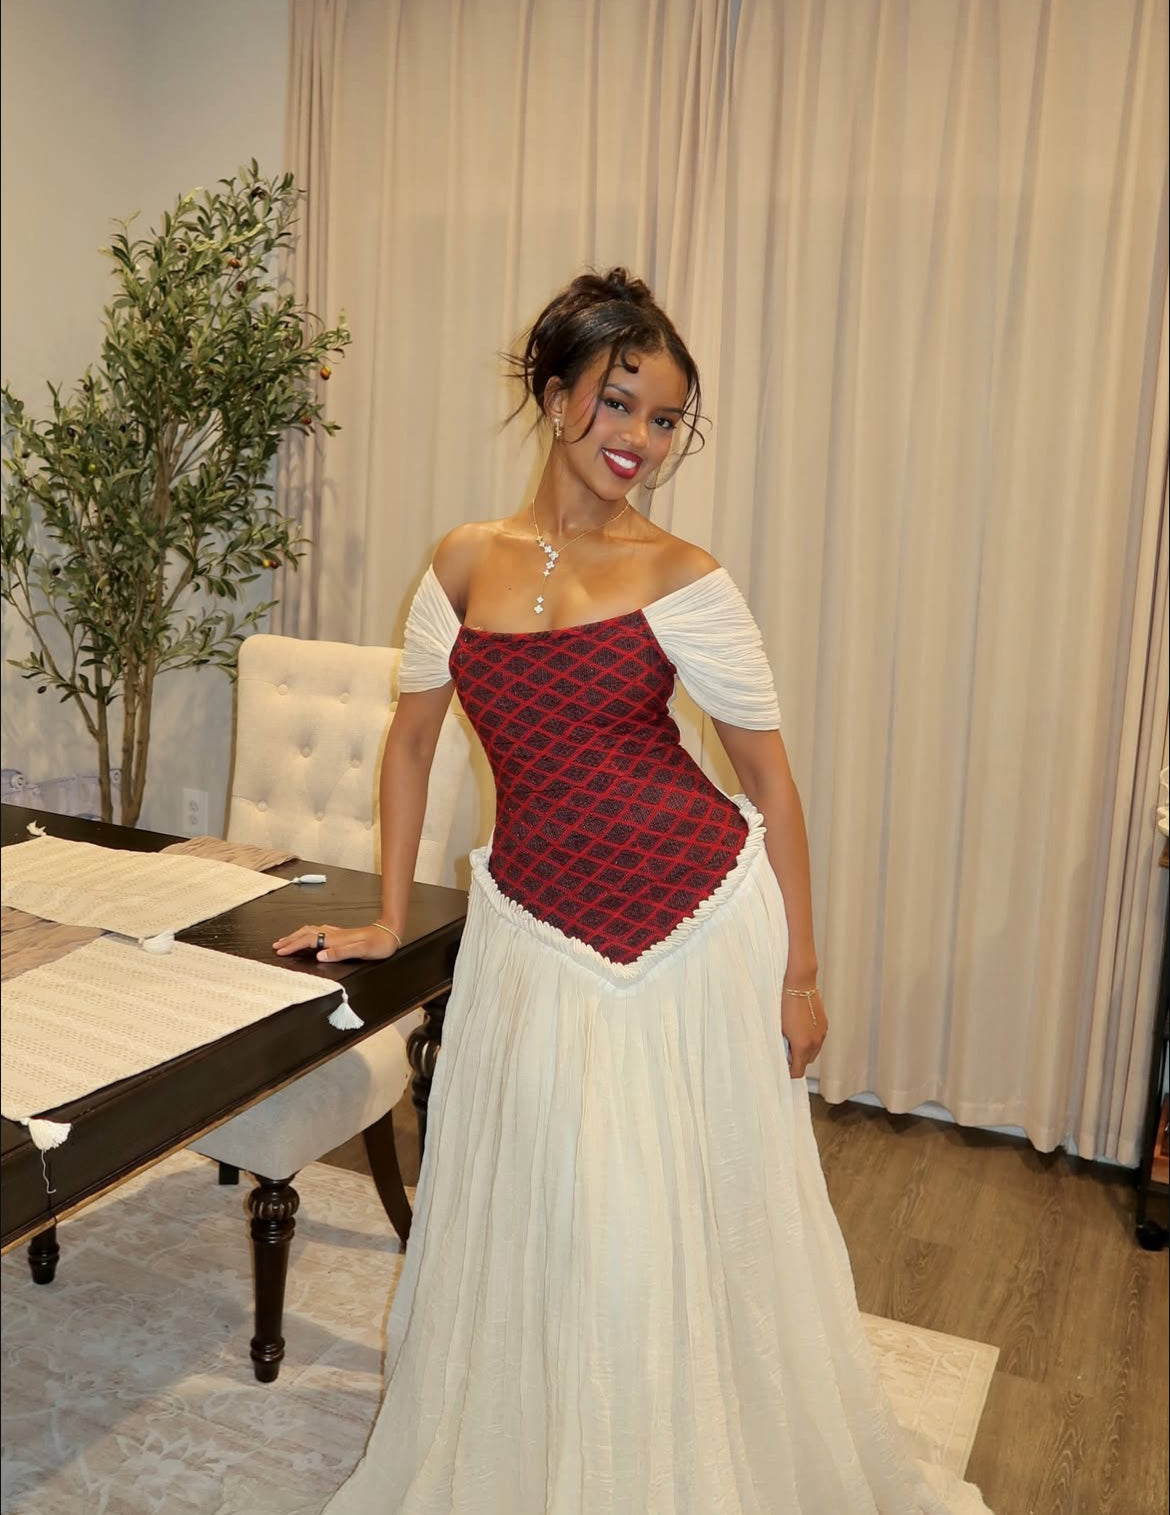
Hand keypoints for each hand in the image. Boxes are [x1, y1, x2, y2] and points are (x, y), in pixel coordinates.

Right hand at [273, 921, 400, 962]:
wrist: (389, 933)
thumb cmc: (377, 944)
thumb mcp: (361, 950)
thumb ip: (340, 953)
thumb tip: (320, 956)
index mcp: (335, 939)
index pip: (309, 940)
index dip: (294, 945)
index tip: (281, 951)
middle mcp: (334, 934)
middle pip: (306, 933)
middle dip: (290, 939)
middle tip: (276, 946)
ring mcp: (337, 933)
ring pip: (311, 931)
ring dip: (297, 935)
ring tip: (286, 941)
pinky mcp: (340, 934)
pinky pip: (317, 932)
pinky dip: (306, 934)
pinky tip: (307, 937)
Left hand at [781, 984, 827, 1077]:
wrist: (799, 984)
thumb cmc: (785, 1003)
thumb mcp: (779, 1028)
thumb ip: (783, 1046)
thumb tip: (785, 1054)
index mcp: (802, 1045)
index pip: (798, 1071)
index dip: (789, 1072)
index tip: (784, 1068)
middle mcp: (815, 1042)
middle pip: (807, 1062)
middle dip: (797, 1060)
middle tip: (785, 1050)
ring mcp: (821, 1033)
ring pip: (814, 1051)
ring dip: (804, 1050)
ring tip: (792, 1039)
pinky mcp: (824, 1025)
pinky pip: (818, 1040)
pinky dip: (810, 1040)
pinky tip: (800, 1030)